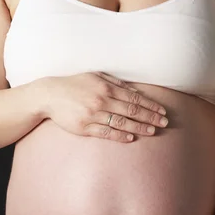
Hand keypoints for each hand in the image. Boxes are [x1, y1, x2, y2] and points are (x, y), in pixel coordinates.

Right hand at [37, 71, 168, 142]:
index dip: (150, 105)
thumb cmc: (75, 84)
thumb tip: (135, 92)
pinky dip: (119, 136)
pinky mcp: (84, 127)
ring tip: (153, 131)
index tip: (162, 111)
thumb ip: (116, 83)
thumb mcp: (96, 76)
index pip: (134, 98)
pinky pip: (105, 133)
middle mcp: (102, 101)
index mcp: (106, 87)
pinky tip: (131, 138)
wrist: (50, 95)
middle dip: (150, 117)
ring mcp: (93, 115)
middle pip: (131, 111)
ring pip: (121, 123)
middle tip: (164, 123)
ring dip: (139, 128)